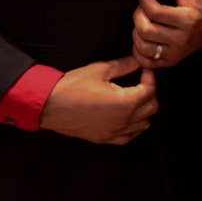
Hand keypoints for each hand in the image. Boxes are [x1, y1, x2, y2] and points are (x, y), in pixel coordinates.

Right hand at [39, 56, 156, 144]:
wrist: (50, 105)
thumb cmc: (72, 87)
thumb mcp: (100, 69)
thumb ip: (123, 65)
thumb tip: (137, 61)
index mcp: (125, 103)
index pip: (150, 90)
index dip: (150, 77)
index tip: (144, 70)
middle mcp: (123, 121)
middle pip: (151, 107)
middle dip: (150, 92)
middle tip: (141, 81)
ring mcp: (114, 132)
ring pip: (143, 124)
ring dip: (144, 110)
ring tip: (135, 97)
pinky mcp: (105, 138)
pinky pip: (129, 137)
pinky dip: (134, 127)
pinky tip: (130, 117)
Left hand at [132, 0, 201, 68]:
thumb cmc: (200, 4)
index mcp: (189, 20)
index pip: (155, 12)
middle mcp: (182, 40)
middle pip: (146, 30)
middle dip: (138, 15)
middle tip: (142, 7)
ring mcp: (176, 53)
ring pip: (143, 47)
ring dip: (136, 32)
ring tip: (143, 21)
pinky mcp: (171, 61)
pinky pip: (146, 62)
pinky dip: (137, 50)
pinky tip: (143, 37)